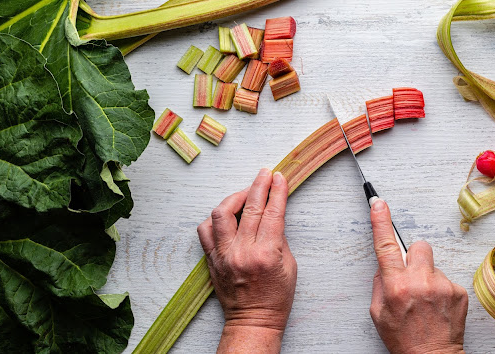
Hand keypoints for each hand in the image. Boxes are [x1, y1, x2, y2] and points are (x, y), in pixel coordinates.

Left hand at [197, 168, 296, 352]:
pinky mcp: (212, 260)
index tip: (279, 177)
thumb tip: (272, 214)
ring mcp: (224, 255)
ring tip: (245, 191)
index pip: (273, 213)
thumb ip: (279, 238)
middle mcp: (243, 251)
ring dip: (234, 197)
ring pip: (222, 214)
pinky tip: (225, 214)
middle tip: (265, 173)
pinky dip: (215, 218)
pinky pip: (205, 231)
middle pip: (250, 208)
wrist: (253, 321)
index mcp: (266, 254)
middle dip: (259, 185)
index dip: (277, 191)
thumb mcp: (289, 266)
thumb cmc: (275, 297)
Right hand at [369, 200, 467, 353]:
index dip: (381, 222)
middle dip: (414, 256)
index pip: (386, 247)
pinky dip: (441, 290)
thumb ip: (380, 284)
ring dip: (428, 276)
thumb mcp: (378, 314)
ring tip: (426, 301)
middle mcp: (420, 282)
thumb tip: (386, 266)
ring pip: (432, 265)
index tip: (378, 204)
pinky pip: (446, 279)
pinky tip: (437, 307)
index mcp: (396, 286)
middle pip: (419, 247)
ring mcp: (442, 286)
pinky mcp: (459, 292)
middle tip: (411, 277)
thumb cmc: (404, 339)